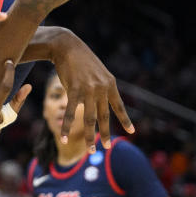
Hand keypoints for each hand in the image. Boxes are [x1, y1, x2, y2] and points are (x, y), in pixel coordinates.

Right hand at [54, 32, 133, 151]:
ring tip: (90, 150)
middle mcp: (102, 88)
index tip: (132, 132)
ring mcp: (88, 90)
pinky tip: (63, 137)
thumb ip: (99, 86)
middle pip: (104, 116)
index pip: (119, 106)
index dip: (125, 120)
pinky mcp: (74, 90)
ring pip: (90, 118)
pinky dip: (67, 126)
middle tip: (106, 147)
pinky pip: (72, 113)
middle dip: (105, 134)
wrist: (67, 46)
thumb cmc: (80, 58)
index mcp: (110, 84)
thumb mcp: (96, 71)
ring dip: (90, 136)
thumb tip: (96, 100)